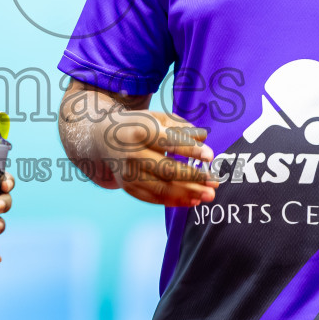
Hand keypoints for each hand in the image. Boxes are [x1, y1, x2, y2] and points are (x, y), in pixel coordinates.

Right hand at [101, 108, 218, 206]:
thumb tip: (204, 137)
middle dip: (194, 177)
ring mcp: (128, 173)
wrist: (103, 139)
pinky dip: (175, 201)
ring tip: (209, 195)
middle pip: (166, 169)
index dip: (190, 149)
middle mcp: (131, 153)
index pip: (168, 142)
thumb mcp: (157, 118)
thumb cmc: (138, 126)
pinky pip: (154, 198)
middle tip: (215, 181)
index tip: (210, 156)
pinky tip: (193, 200)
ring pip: (161, 187)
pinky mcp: (128, 187)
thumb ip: (181, 126)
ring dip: (188, 193)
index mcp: (139, 131)